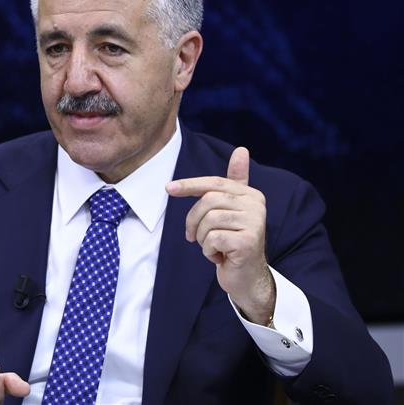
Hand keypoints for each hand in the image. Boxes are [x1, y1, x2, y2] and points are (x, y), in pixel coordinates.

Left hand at [165, 147, 274, 323]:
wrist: (247, 277)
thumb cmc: (233, 242)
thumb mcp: (231, 211)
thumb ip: (234, 182)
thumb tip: (242, 149)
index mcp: (252, 195)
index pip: (214, 183)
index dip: (189, 185)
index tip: (168, 188)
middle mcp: (257, 206)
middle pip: (208, 201)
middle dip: (193, 220)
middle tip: (193, 236)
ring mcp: (255, 224)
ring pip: (208, 220)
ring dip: (202, 238)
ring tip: (213, 247)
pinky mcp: (248, 242)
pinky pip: (212, 239)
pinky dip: (208, 251)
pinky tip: (220, 257)